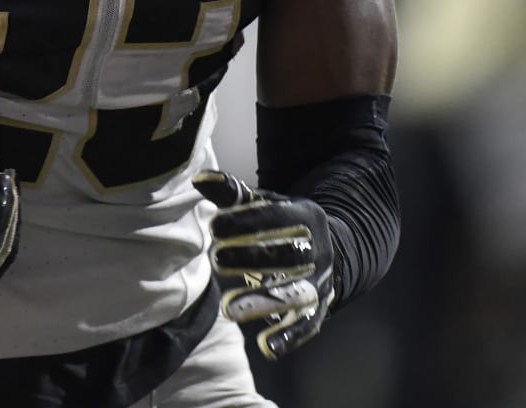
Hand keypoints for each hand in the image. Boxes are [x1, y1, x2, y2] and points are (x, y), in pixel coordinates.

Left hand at [194, 170, 334, 359]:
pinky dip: (288, 337)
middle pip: (291, 255)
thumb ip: (232, 194)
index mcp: (307, 216)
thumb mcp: (262, 205)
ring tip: (229, 309)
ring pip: (299, 293)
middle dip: (254, 257)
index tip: (214, 227)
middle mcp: (319, 249)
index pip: (278, 217)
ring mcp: (321, 281)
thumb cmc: (280, 223)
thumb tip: (199, 177)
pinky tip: (266, 348)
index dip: (247, 222)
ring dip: (265, 302)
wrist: (326, 248)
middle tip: (217, 260)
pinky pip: (307, 324)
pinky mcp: (319, 308)